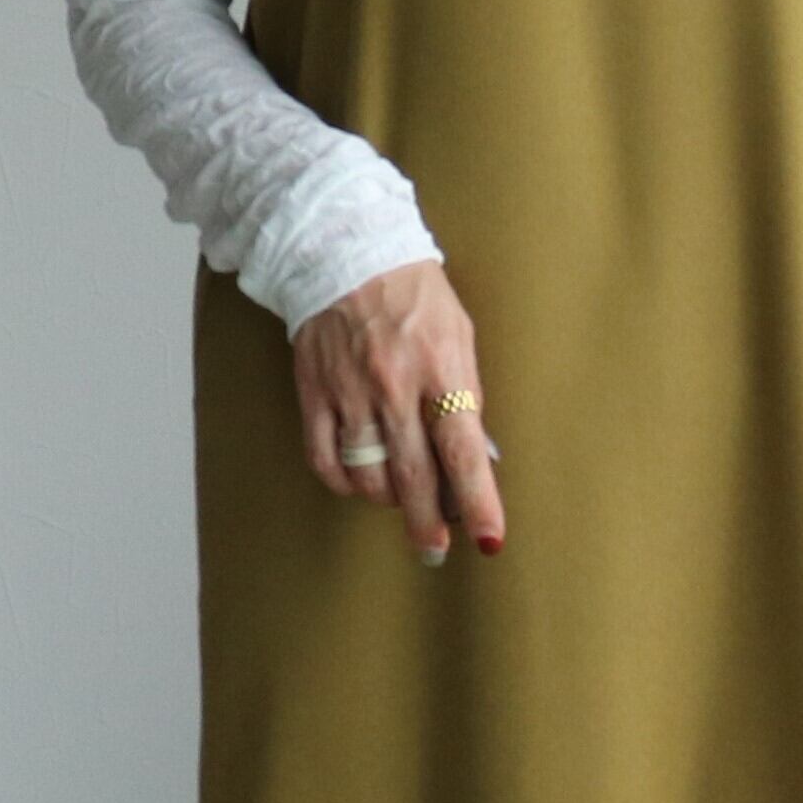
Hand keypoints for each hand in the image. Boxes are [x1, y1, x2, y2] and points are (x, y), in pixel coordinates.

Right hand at [293, 259, 504, 560]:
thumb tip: (474, 455)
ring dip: (388, 500)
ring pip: (368, 476)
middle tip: (436, 550)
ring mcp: (350, 393)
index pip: (463, 450)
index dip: (478, 501)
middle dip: (428, 523)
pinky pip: (325, 460)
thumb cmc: (415, 295)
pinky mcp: (314, 393)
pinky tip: (358, 481)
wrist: (346, 252)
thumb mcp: (460, 336)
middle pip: (414, 477)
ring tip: (401, 500)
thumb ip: (466, 394)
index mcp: (440, 369)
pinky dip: (344, 482)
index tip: (488, 540)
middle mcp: (394, 387)